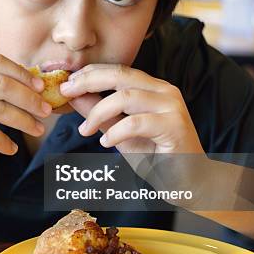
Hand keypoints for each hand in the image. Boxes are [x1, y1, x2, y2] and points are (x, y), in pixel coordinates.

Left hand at [59, 64, 203, 154]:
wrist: (187, 182)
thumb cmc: (154, 158)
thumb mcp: (118, 133)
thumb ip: (99, 114)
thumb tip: (73, 96)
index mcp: (153, 88)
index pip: (118, 71)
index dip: (90, 73)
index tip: (66, 84)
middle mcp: (164, 91)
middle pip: (120, 75)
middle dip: (88, 81)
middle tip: (66, 92)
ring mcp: (172, 107)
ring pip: (125, 96)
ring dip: (98, 112)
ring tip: (84, 130)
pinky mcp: (175, 126)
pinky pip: (136, 122)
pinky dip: (115, 132)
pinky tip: (105, 143)